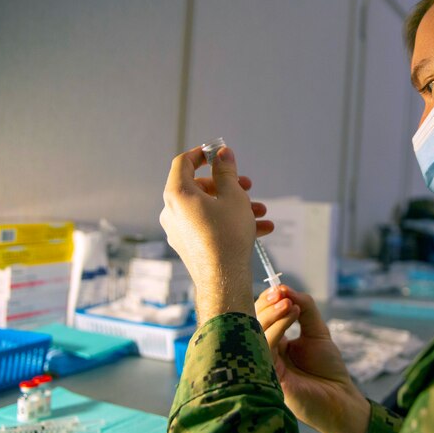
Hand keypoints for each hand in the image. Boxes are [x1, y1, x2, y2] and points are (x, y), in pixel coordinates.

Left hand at [160, 145, 272, 321]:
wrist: (224, 279)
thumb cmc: (227, 235)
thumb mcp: (233, 195)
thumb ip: (226, 171)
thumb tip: (222, 154)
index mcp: (177, 194)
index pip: (183, 162)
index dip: (201, 153)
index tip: (218, 153)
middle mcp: (172, 211)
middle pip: (199, 187)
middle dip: (228, 185)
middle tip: (248, 186)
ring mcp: (179, 230)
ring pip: (209, 208)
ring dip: (236, 206)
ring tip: (261, 212)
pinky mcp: (190, 245)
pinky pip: (210, 226)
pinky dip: (230, 223)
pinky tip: (260, 229)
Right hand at [255, 285, 369, 432]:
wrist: (340, 397)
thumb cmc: (328, 368)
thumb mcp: (317, 331)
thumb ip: (305, 308)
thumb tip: (285, 289)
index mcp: (274, 342)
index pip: (260, 317)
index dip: (266, 300)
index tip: (279, 289)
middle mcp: (265, 352)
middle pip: (252, 323)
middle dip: (265, 305)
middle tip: (281, 294)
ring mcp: (265, 365)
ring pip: (255, 334)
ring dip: (271, 314)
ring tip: (289, 304)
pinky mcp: (269, 375)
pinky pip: (264, 347)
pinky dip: (276, 328)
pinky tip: (290, 316)